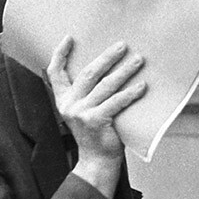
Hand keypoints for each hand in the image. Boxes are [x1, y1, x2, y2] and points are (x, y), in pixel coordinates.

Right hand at [46, 36, 145, 195]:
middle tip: (123, 45)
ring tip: (138, 60)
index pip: (55, 72)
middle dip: (107, 57)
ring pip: (105, 85)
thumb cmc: (96, 133)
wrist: (97, 160)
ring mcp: (81, 113)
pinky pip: (116, 102)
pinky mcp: (95, 121)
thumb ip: (87, 93)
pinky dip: (131, 93)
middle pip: (88, 73)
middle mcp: (69, 105)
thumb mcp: (84, 110)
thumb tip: (108, 68)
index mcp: (63, 100)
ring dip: (124, 71)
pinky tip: (142, 86)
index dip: (60, 54)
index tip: (70, 38)